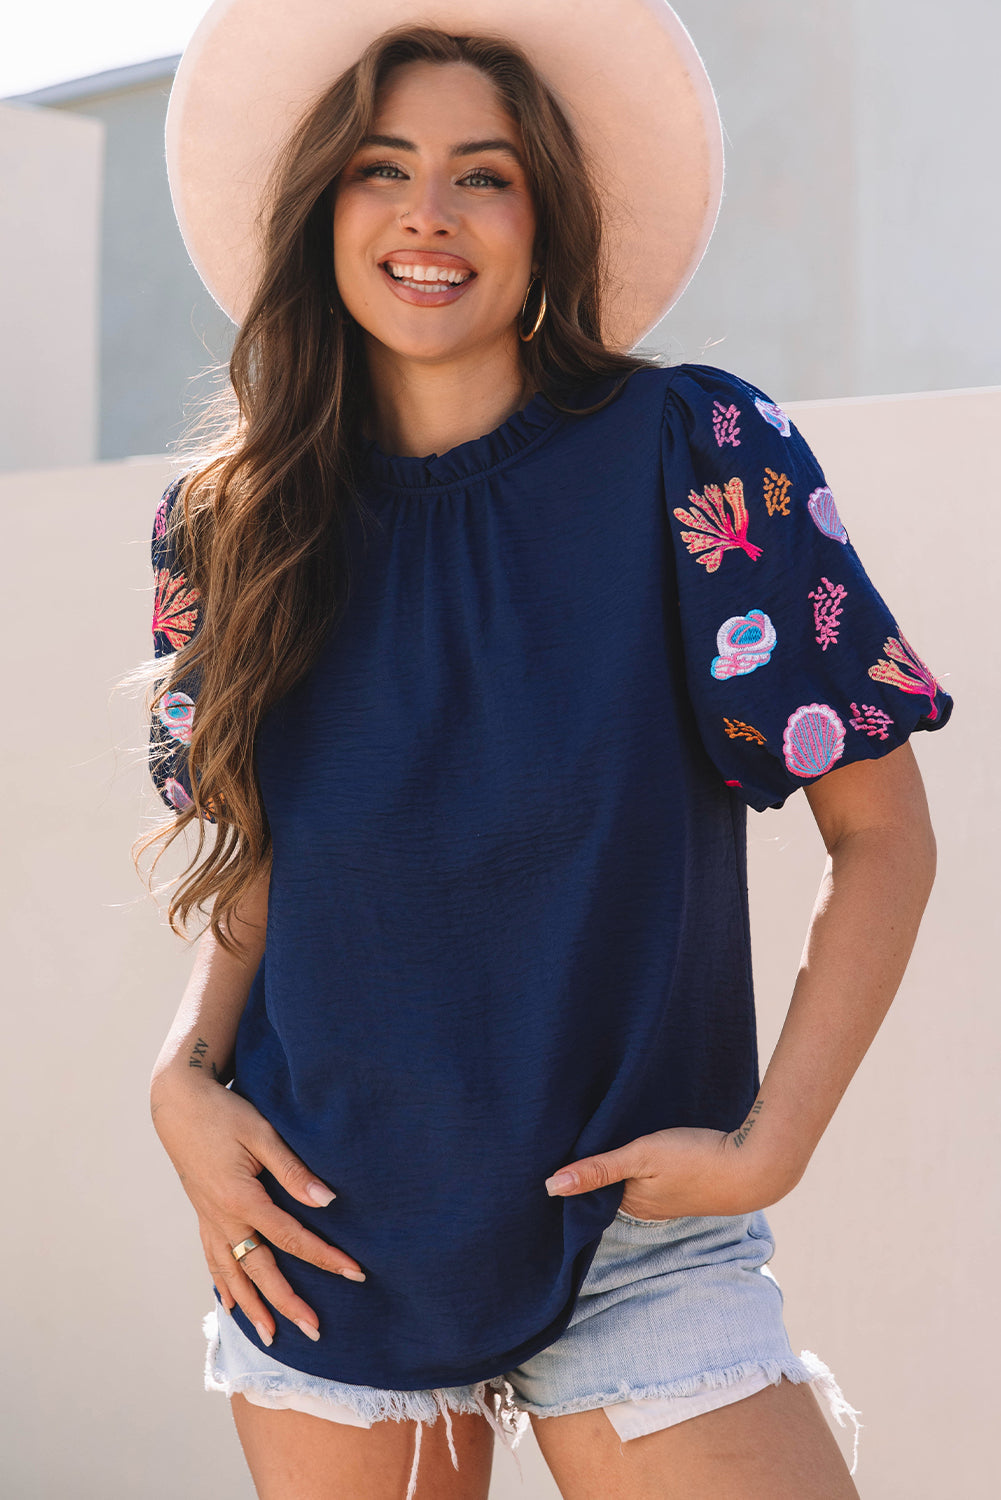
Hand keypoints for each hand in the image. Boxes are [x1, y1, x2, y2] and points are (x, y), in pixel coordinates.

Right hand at [150, 1072, 365, 1344]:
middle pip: (260, 1270)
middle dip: (288, 1303)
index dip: (324, 1258)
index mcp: (241, 1198)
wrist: (178, 1104)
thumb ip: (293, 1171)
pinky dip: (225, 1287)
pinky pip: (214, 1261)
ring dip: (253, 1308)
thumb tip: (327, 1202)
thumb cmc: (224, 1113)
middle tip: (315, 1331)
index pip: (291, 1238)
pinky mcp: (203, 1215)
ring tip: (272, 1338)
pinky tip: (233, 1305)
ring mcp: (209, 1220)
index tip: (354, 1274)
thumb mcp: (262, 1134)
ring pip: (233, 1274)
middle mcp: (223, 1218)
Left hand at [543, 1123, 800, 1219]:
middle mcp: (644, 1206)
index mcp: (629, 1204)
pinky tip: (637, 1146)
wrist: (752, 1166)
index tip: (553, 1151)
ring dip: (616, 1165)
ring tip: (597, 1136)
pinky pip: (650, 1177)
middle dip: (591, 1170)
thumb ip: (598, 1169)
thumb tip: (550, 1186)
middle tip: (570, 1137)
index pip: (588, 1192)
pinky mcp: (683, 1184)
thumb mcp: (641, 1156)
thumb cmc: (695, 1159)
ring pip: (629, 1181)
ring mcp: (665, 1198)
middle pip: (607, 1187)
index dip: (573, 1173)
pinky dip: (639, 1165)